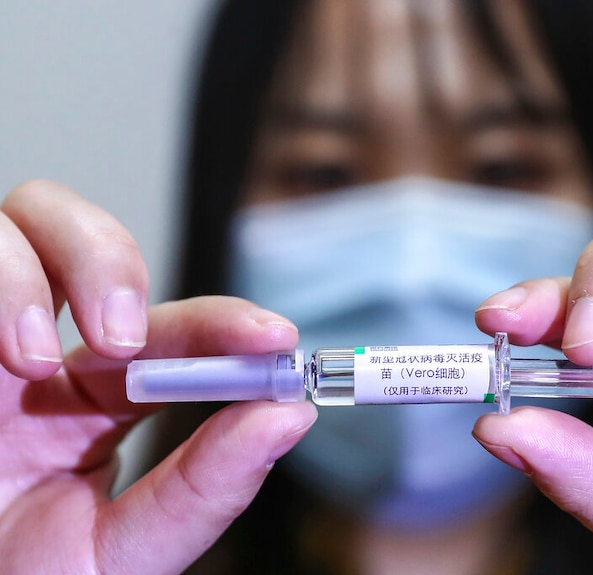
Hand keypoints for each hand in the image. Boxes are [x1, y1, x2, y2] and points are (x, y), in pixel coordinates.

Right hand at [0, 181, 316, 573]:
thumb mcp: (125, 550)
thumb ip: (203, 487)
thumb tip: (290, 417)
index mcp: (94, 401)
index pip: (169, 332)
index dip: (222, 322)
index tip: (273, 337)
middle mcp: (39, 356)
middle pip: (85, 239)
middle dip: (112, 260)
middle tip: (120, 339)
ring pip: (19, 223)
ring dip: (36, 271)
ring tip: (32, 359)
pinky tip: (4, 356)